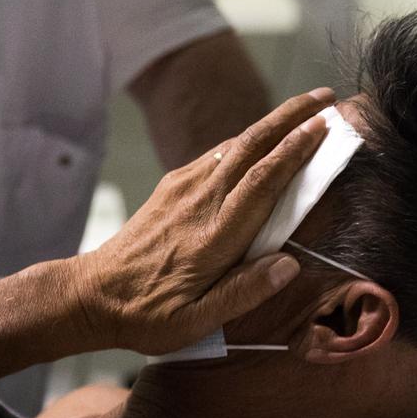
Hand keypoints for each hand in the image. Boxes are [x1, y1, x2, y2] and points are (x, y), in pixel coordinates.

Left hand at [64, 89, 335, 354]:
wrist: (91, 295)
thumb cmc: (148, 314)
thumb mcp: (196, 321)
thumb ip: (245, 292)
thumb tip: (290, 265)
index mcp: (215, 235)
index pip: (263, 180)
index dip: (295, 150)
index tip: (324, 126)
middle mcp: (201, 202)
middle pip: (252, 145)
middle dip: (291, 116)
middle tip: (325, 95)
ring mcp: (184, 188)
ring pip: (236, 144)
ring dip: (273, 122)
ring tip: (304, 111)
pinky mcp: (173, 187)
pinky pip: (218, 154)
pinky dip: (248, 139)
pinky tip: (261, 138)